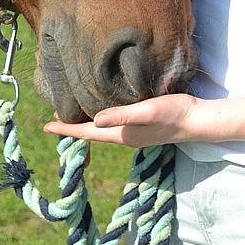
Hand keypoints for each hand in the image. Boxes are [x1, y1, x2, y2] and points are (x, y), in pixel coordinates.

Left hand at [43, 94, 205, 147]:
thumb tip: (95, 121)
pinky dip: (102, 117)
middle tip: (55, 116)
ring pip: (103, 128)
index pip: (87, 133)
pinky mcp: (143, 126)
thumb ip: (122, 115)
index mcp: (122, 135)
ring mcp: (135, 133)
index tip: (46, 126)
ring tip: (74, 112)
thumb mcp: (147, 111)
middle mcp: (125, 136)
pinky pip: (115, 123)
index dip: (66, 129)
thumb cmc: (173, 114)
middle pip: (92, 132)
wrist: (198, 120)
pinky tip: (104, 108)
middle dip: (73, 126)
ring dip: (87, 122)